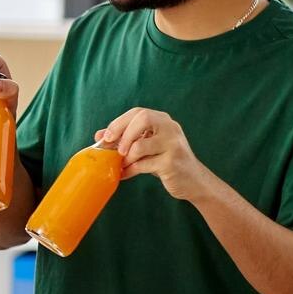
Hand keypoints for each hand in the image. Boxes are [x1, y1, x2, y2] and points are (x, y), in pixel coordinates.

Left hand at [97, 107, 214, 201]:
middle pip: (142, 119)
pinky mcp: (172, 163)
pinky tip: (125, 174)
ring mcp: (173, 145)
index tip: (107, 137)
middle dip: (124, 135)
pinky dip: (130, 170)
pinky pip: (143, 164)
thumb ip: (125, 139)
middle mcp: (171, 128)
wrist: (193, 181)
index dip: (119, 123)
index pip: (139, 112)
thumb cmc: (166, 161)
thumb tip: (99, 135)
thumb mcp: (146, 147)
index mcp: (164, 121)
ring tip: (123, 165)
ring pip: (140, 145)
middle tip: (117, 150)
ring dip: (126, 158)